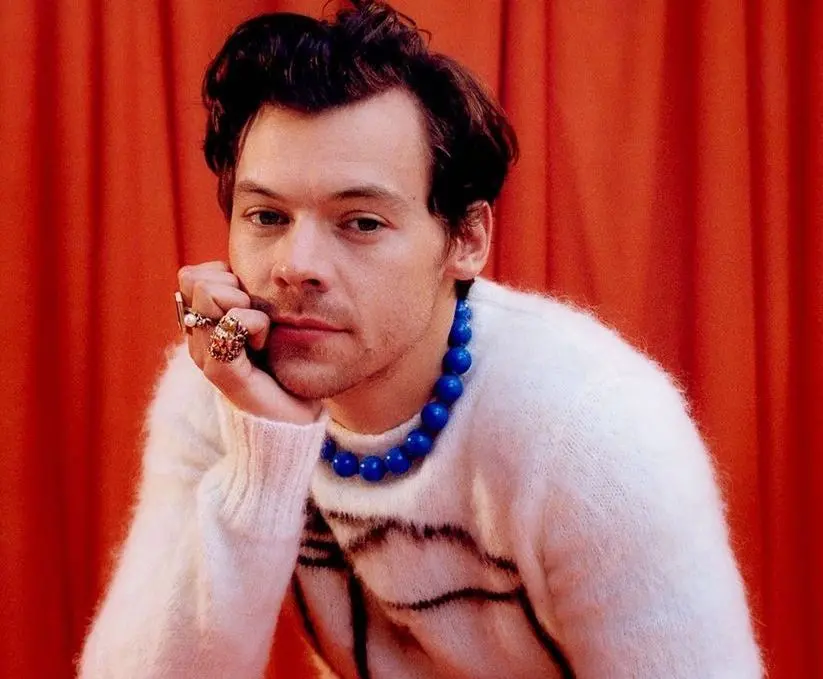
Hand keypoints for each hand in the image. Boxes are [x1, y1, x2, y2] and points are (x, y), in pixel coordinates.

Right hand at [177, 261, 321, 423]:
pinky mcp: (223, 373)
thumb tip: (239, 266)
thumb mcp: (264, 323)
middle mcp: (197, 340)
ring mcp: (206, 356)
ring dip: (244, 302)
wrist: (295, 418)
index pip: (192, 276)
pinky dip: (254, 324)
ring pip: (208, 295)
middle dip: (232, 284)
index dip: (222, 275)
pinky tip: (264, 341)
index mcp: (204, 327)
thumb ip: (249, 298)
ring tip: (261, 329)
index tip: (248, 298)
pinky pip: (229, 326)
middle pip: (195, 280)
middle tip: (256, 313)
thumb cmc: (285, 368)